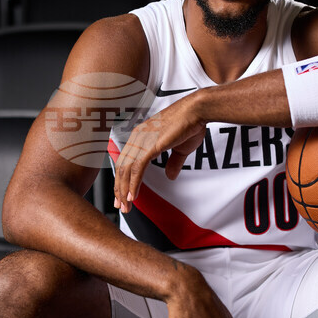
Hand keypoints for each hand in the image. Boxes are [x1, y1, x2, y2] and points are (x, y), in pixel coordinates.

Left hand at [113, 96, 206, 212]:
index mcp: (141, 136)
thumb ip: (173, 162)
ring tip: (126, 206)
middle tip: (121, 206)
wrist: (197, 111)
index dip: (123, 179)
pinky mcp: (150, 145)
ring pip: (126, 170)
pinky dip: (133, 184)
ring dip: (125, 190)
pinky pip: (137, 168)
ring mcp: (142, 141)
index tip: (123, 195)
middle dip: (120, 189)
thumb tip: (170, 175)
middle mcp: (137, 137)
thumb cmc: (190, 124)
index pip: (126, 161)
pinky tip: (133, 196)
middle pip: (122, 167)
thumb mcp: (180, 149)